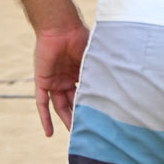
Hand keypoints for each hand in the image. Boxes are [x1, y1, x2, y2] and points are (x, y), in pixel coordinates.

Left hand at [34, 18, 88, 137]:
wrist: (60, 28)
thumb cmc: (79, 36)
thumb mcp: (92, 55)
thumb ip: (100, 67)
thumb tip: (121, 79)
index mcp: (79, 71)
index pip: (85, 92)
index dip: (91, 104)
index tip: (100, 117)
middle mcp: (67, 78)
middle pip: (73, 102)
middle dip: (79, 116)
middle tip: (88, 131)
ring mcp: (54, 81)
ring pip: (60, 106)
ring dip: (65, 119)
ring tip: (73, 135)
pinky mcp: (42, 82)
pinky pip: (42, 104)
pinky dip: (45, 118)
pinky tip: (49, 133)